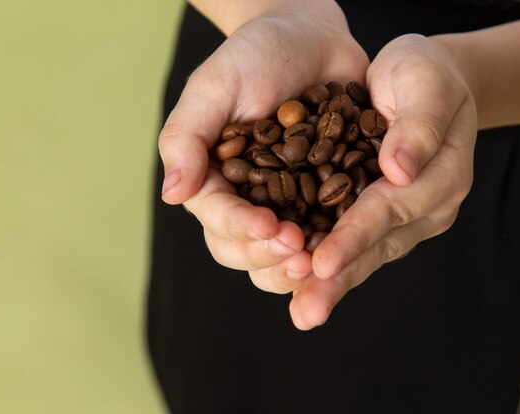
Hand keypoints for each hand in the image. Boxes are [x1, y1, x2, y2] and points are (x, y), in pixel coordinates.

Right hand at [158, 1, 368, 292]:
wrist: (310, 40)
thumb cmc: (255, 55)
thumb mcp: (214, 87)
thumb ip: (187, 138)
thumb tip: (172, 194)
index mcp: (213, 178)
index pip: (218, 217)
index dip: (241, 228)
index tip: (269, 227)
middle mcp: (245, 199)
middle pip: (242, 250)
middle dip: (267, 257)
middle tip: (299, 250)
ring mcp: (283, 204)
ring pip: (276, 257)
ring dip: (294, 267)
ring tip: (319, 262)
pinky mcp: (320, 200)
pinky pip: (322, 237)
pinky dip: (330, 249)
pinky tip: (347, 248)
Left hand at [289, 34, 477, 329]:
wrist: (425, 84)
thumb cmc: (423, 75)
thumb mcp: (425, 82)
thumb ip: (417, 124)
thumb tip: (399, 171)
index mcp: (440, 175)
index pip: (389, 209)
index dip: (354, 235)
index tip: (322, 262)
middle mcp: (426, 207)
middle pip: (376, 247)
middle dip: (338, 279)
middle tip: (306, 311)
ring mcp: (406, 219)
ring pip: (365, 256)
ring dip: (331, 285)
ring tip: (302, 312)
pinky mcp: (383, 220)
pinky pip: (356, 247)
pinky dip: (329, 267)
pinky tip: (300, 287)